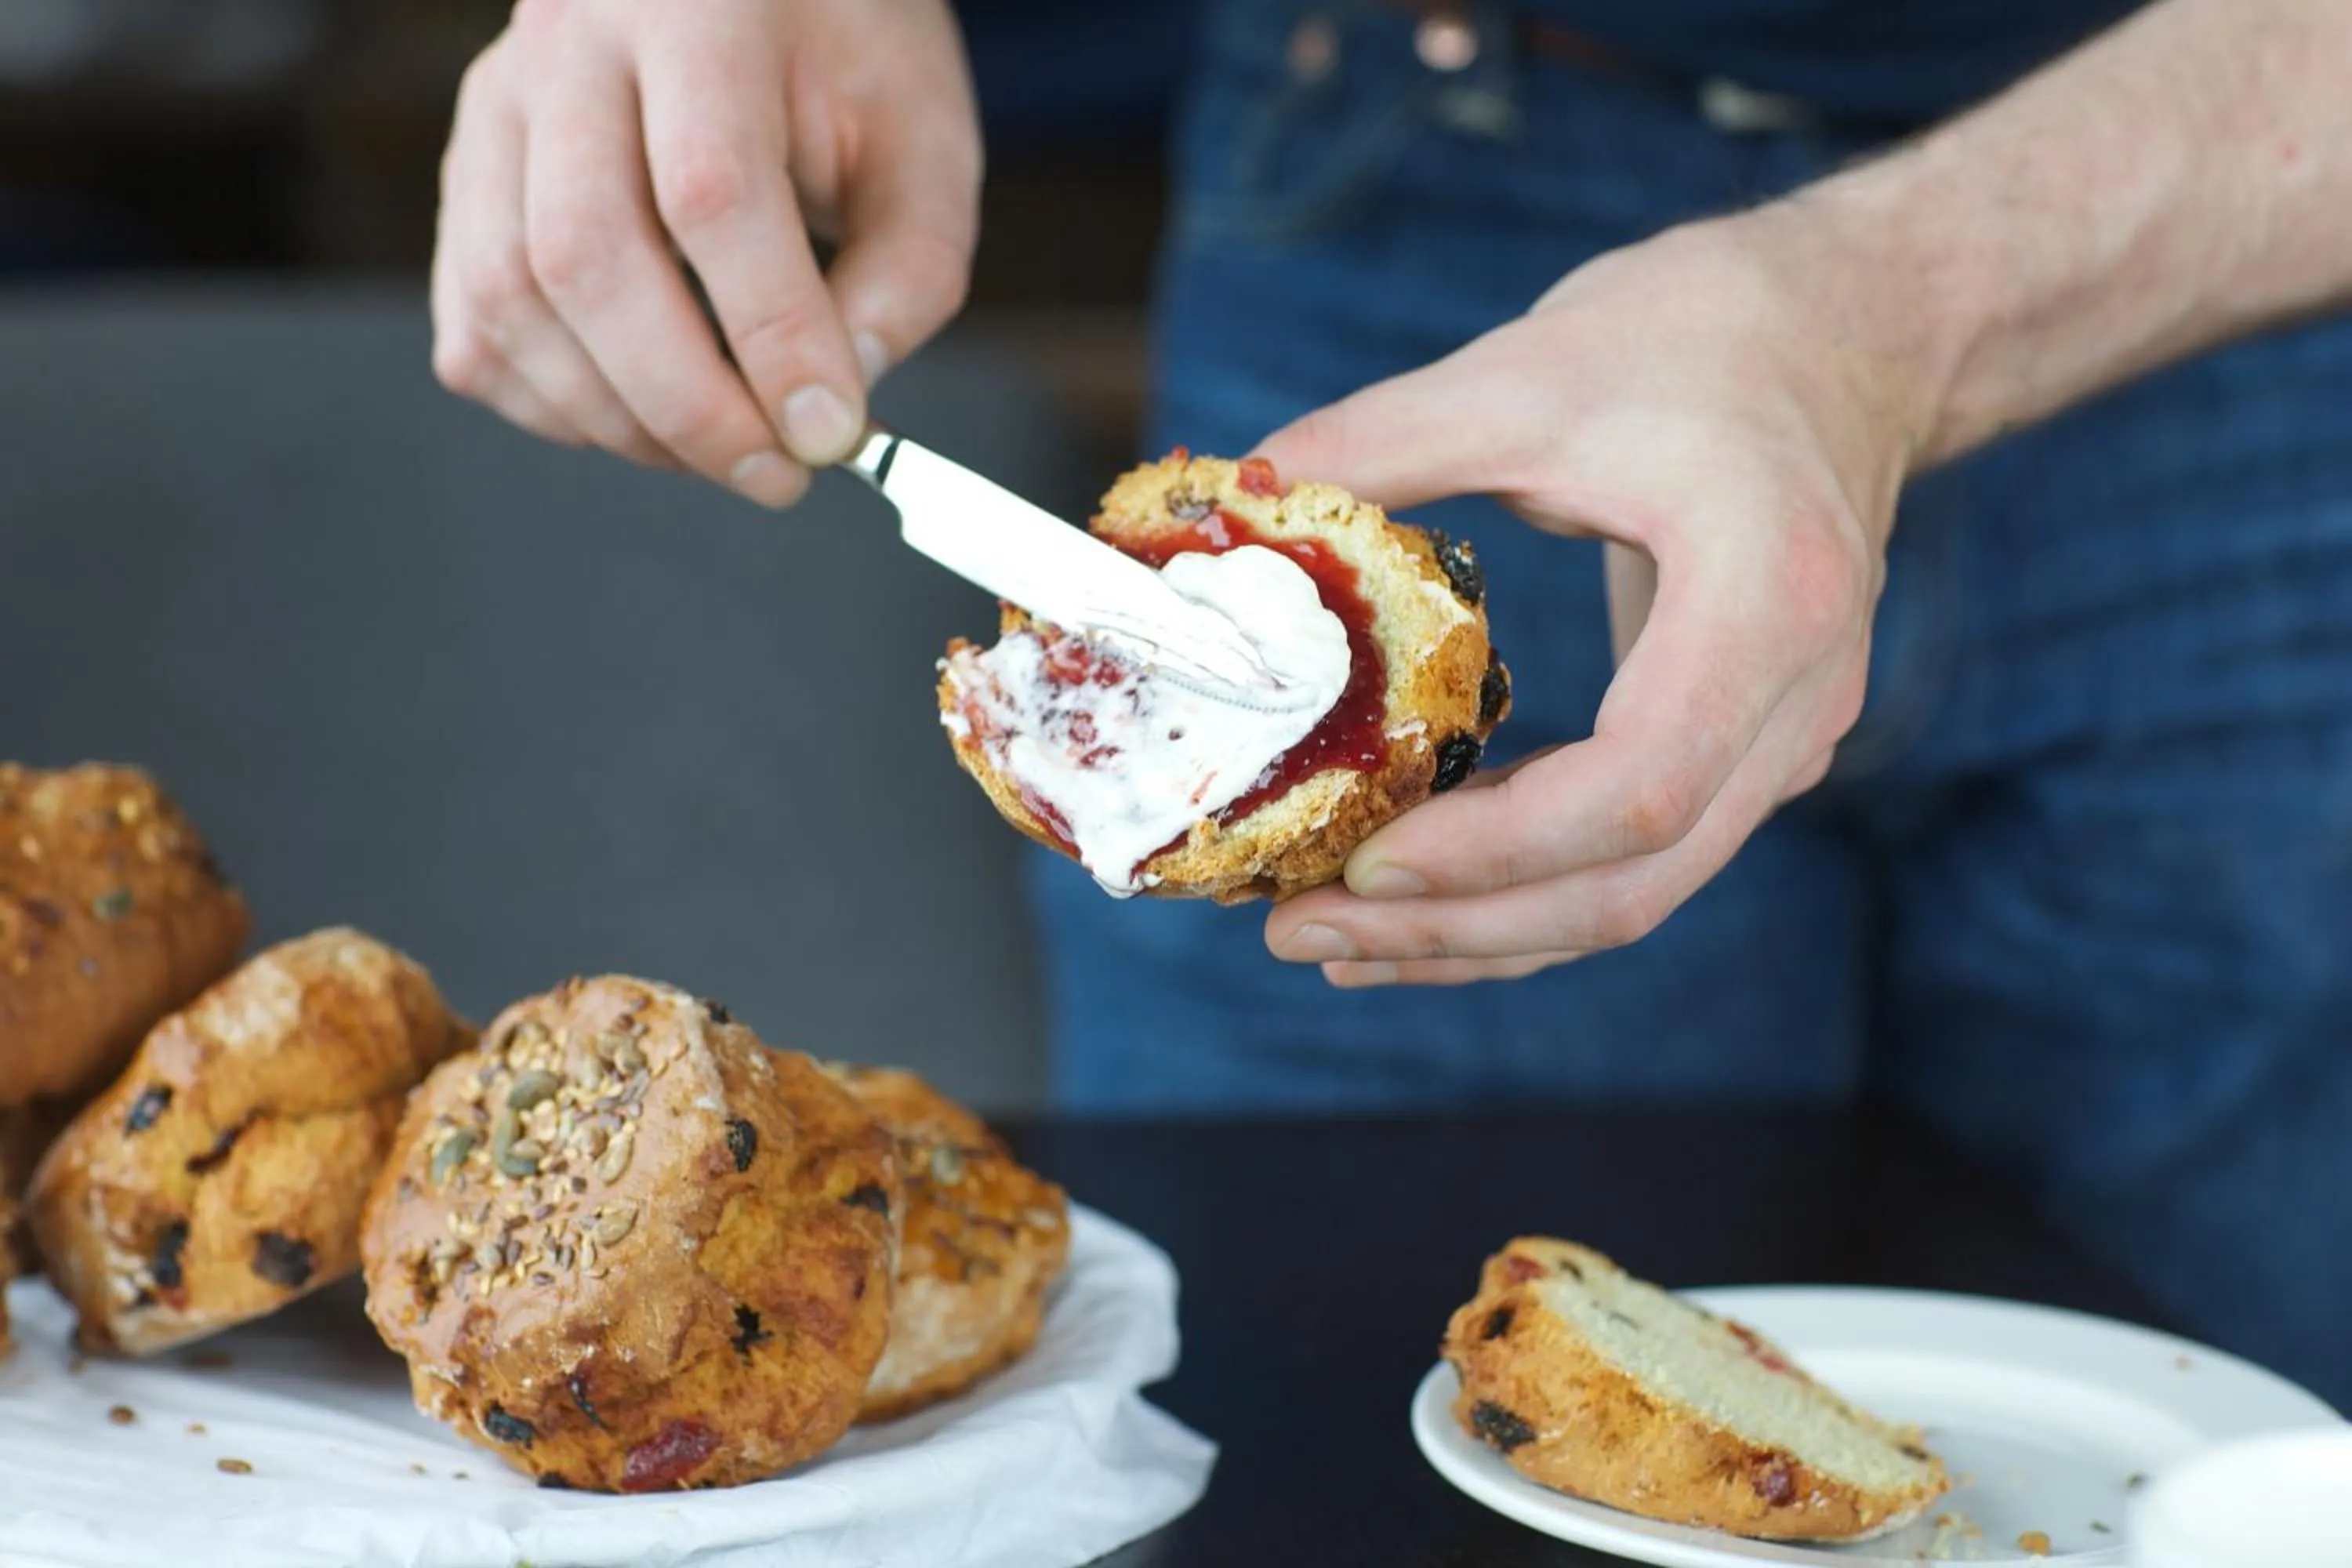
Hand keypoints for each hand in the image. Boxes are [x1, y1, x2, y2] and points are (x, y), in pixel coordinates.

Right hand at [430, 0, 979, 506]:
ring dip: (619, 417)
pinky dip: (554, 403)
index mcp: (698, 5)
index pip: (711, 193)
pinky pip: (472, 323)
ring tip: (724, 451)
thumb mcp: (922, 142)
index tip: (831, 435)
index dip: (770, 335)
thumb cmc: (844, 55)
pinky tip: (644, 417)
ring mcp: (495, 107)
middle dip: (686, 404)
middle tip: (777, 475)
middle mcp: (567, 43)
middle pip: (584, 256)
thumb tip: (830, 412)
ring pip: (508, 299)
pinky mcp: (465, 172)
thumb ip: (907, 275)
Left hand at [1257, 214, 1941, 986]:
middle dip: (1457, 927)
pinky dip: (1521, 895)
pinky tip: (1411, 906)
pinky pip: (1634, 859)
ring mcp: (1784, 740)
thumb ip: (1381, 439)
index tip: (1359, 863)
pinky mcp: (1745, 754)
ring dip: (1479, 934)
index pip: (1639, 787)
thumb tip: (1231, 495)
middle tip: (1299, 934)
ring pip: (1635, 895)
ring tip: (1329, 944)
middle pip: (1634, 879)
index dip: (1495, 850)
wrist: (1849, 332)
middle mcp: (1800, 699)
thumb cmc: (1703, 332)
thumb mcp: (1531, 369)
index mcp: (1767, 600)